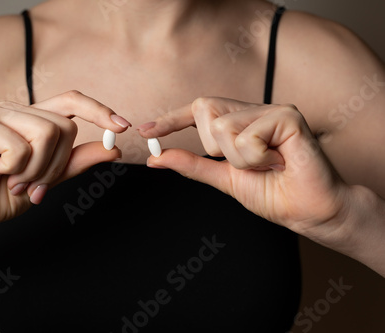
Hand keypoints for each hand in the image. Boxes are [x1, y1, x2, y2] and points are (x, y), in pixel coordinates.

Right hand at [0, 91, 130, 244]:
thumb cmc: (4, 195)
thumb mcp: (50, 178)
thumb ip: (77, 161)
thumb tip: (113, 148)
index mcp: (32, 119)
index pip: (72, 101)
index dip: (99, 110)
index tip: (123, 127)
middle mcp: (16, 110)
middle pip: (65, 127)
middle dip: (55, 166)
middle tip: (32, 185)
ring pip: (47, 134)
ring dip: (35, 170)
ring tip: (14, 180)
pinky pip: (20, 146)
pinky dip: (14, 169)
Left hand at [138, 97, 350, 244]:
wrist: (309, 212)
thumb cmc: (273, 194)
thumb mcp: (224, 178)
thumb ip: (192, 165)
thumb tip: (156, 157)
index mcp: (240, 122)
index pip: (197, 111)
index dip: (169, 120)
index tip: (144, 132)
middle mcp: (253, 110)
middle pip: (204, 111)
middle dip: (215, 147)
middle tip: (247, 164)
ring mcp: (271, 109)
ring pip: (223, 128)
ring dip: (240, 160)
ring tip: (268, 165)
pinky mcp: (287, 115)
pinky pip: (247, 136)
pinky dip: (256, 158)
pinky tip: (279, 162)